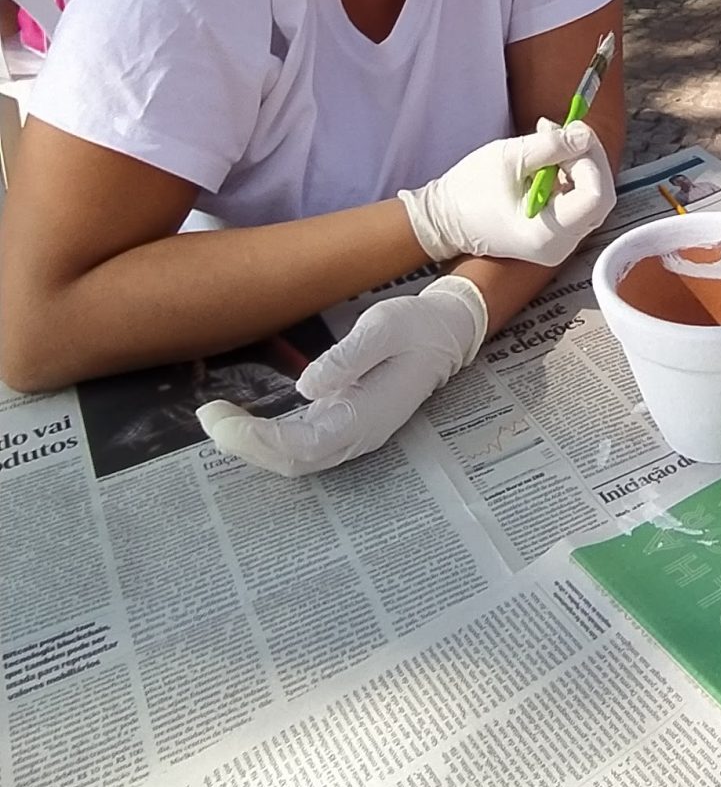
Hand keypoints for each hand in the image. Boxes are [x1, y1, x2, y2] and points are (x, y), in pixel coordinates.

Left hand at [196, 276, 487, 476]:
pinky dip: (267, 437)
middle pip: (291, 461)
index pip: (300, 447)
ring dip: (252, 444)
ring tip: (216, 418)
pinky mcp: (344, 421)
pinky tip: (244, 421)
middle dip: (244, 445)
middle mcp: (356, 436)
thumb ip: (347, 358)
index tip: (219, 416)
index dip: (255, 439)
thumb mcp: (384, 326)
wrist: (447, 331)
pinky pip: (300, 443)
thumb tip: (304, 388)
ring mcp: (351, 433)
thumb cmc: (416, 326)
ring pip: (294, 457)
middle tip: (207, 415)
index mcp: (365, 418)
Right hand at [398, 119, 614, 265]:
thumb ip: (552, 145)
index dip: (589, 161)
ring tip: (550, 138)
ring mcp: (561, 242)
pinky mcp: (558, 232)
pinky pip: (578, 199)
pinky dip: (570, 173)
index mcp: (547, 235)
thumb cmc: (469, 191)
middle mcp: (560, 246)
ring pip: (592, 195)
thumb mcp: (510, 157)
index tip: (570, 136)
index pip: (595, 197)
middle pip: (599, 197)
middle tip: (567, 130)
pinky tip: (549, 157)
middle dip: (587, 158)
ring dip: (578, 162)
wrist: (446, 218)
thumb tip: (585, 134)